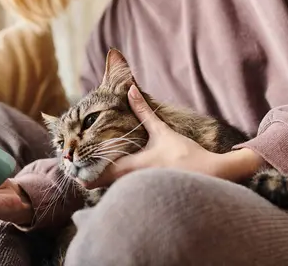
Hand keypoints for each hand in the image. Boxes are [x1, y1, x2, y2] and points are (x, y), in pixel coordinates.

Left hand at [79, 85, 263, 188]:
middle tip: (81, 166)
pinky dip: (117, 187)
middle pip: (100, 187)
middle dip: (89, 178)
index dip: (81, 172)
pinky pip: (126, 195)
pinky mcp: (149, 198)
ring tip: (95, 170)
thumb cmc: (186, 155)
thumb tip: (130, 89)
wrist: (212, 176)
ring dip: (103, 182)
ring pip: (112, 191)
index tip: (75, 164)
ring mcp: (140, 193)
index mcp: (131, 168)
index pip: (96, 176)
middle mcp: (132, 184)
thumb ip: (143, 111)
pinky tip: (119, 178)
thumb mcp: (162, 131)